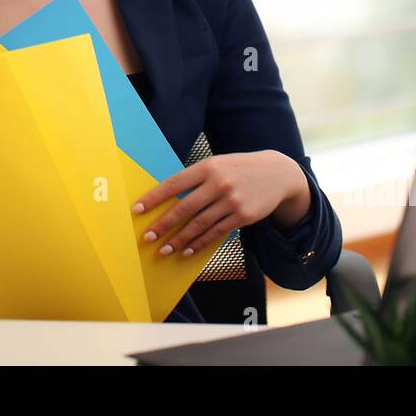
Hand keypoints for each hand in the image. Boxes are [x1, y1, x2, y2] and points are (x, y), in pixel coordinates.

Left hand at [132, 150, 308, 256]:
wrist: (278, 173)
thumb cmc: (239, 169)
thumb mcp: (218, 165)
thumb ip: (196, 179)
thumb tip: (168, 199)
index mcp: (208, 167)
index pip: (174, 184)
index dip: (154, 198)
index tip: (137, 210)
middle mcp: (219, 183)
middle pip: (185, 208)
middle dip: (163, 225)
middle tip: (148, 237)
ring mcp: (232, 201)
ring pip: (199, 225)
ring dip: (179, 239)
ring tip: (165, 250)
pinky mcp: (243, 216)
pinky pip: (216, 233)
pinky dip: (199, 244)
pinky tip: (187, 250)